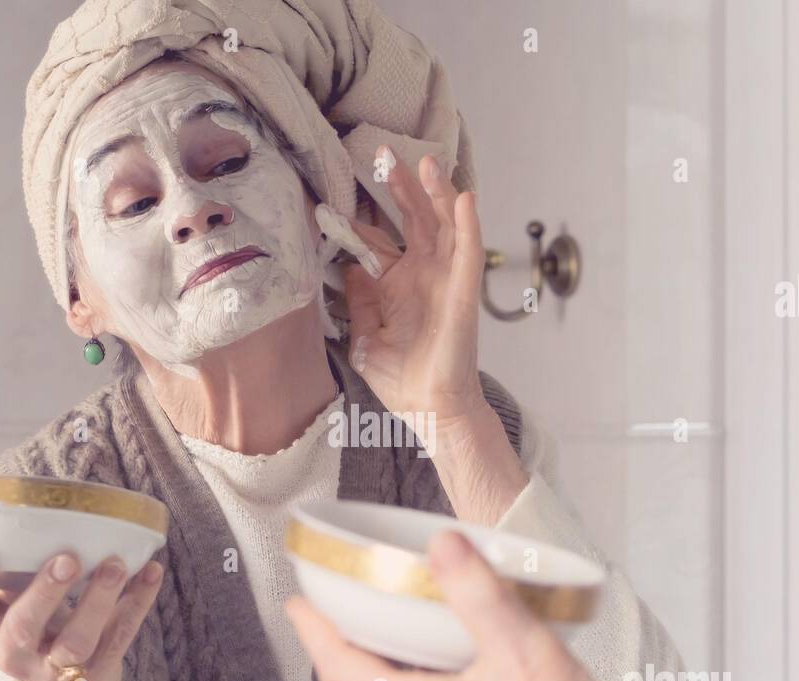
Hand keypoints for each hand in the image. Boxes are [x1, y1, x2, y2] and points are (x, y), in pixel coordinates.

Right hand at [0, 550, 162, 680]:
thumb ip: (13, 573)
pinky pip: (119, 635)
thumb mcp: (8, 607)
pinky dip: (138, 601)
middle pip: (23, 628)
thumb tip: (31, 515)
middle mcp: (15, 653)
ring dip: (97, 601)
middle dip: (44, 593)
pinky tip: (151, 571)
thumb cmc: (30, 628)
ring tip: (114, 565)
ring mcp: (57, 668)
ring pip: (77, 641)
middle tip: (66, 560)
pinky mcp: (97, 668)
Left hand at [286, 530, 711, 680]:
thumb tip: (444, 547)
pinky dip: (416, 680)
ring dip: (380, 662)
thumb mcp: (520, 648)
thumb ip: (478, 593)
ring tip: (385, 624)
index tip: (298, 605)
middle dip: (341, 643)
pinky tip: (446, 661)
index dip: (315, 633)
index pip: (342, 671)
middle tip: (333, 608)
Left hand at [342, 147, 486, 430]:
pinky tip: (464, 197)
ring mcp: (445, 279)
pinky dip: (467, 223)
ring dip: (437, 193)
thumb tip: (348, 266)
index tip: (329, 200)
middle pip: (412, 219)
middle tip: (382, 155)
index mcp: (397, 284)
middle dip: (400, 187)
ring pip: (443, 224)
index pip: (378, 241)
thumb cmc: (403, 378)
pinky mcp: (464, 290)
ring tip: (427, 162)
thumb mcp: (366, 335)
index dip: (357, 220)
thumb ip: (360, 299)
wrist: (429, 408)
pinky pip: (469, 250)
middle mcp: (423, 275)